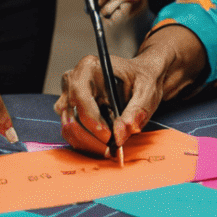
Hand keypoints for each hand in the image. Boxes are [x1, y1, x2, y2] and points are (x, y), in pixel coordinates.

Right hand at [54, 26, 206, 157]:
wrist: (146, 80)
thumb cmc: (147, 78)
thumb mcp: (149, 91)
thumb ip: (136, 112)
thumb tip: (122, 134)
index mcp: (90, 66)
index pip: (79, 93)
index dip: (90, 117)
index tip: (108, 135)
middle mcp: (74, 79)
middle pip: (69, 113)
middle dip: (89, 136)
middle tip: (111, 149)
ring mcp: (70, 96)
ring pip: (68, 126)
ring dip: (87, 143)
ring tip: (110, 149)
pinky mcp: (72, 112)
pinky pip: (72, 132)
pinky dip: (86, 144)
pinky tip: (104, 146)